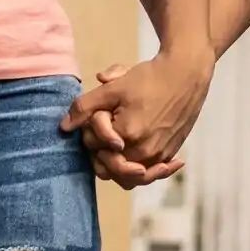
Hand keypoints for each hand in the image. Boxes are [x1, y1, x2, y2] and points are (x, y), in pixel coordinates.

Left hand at [69, 69, 179, 187]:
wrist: (186, 74)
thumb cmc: (148, 78)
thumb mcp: (113, 88)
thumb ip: (84, 107)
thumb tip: (63, 126)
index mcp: (126, 135)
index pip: (94, 148)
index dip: (90, 133)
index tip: (98, 116)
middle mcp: (143, 151)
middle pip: (109, 166)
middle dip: (101, 152)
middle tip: (106, 132)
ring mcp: (158, 155)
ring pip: (129, 177)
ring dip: (119, 167)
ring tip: (116, 151)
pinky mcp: (170, 153)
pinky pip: (150, 174)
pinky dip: (142, 171)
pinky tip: (139, 163)